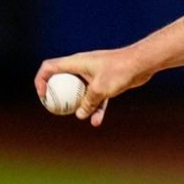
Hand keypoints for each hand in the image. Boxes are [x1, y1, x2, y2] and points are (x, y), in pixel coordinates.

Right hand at [34, 47, 149, 126]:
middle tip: (56, 110)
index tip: (42, 96)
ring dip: (79, 104)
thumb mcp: (101, 88)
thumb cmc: (121, 70)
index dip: (41, 80)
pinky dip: (95, 106)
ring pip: (80, 91)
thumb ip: (89, 102)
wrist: (142, 62)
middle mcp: (82, 66)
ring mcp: (94, 73)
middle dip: (57, 95)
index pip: (49, 67)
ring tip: (80, 117)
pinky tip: (97, 121)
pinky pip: (95, 95)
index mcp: (76, 62)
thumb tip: (80, 115)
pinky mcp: (105, 81)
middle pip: (62, 80)